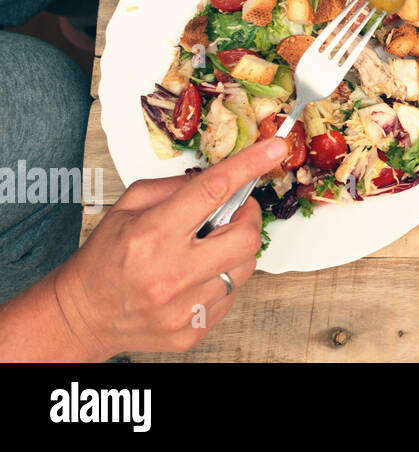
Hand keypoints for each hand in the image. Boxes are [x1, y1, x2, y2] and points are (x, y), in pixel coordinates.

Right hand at [50, 138, 287, 358]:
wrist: (83, 315)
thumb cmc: (104, 258)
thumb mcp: (126, 207)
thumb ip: (173, 187)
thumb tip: (218, 176)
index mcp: (152, 235)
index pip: (213, 192)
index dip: (249, 166)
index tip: (275, 149)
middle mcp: (171, 274)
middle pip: (245, 237)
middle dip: (247, 218)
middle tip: (232, 213)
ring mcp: (183, 307)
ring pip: (244, 268)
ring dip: (234, 250)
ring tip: (206, 249)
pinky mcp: (191, 331)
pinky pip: (230, 296)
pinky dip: (221, 279)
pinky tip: (195, 277)